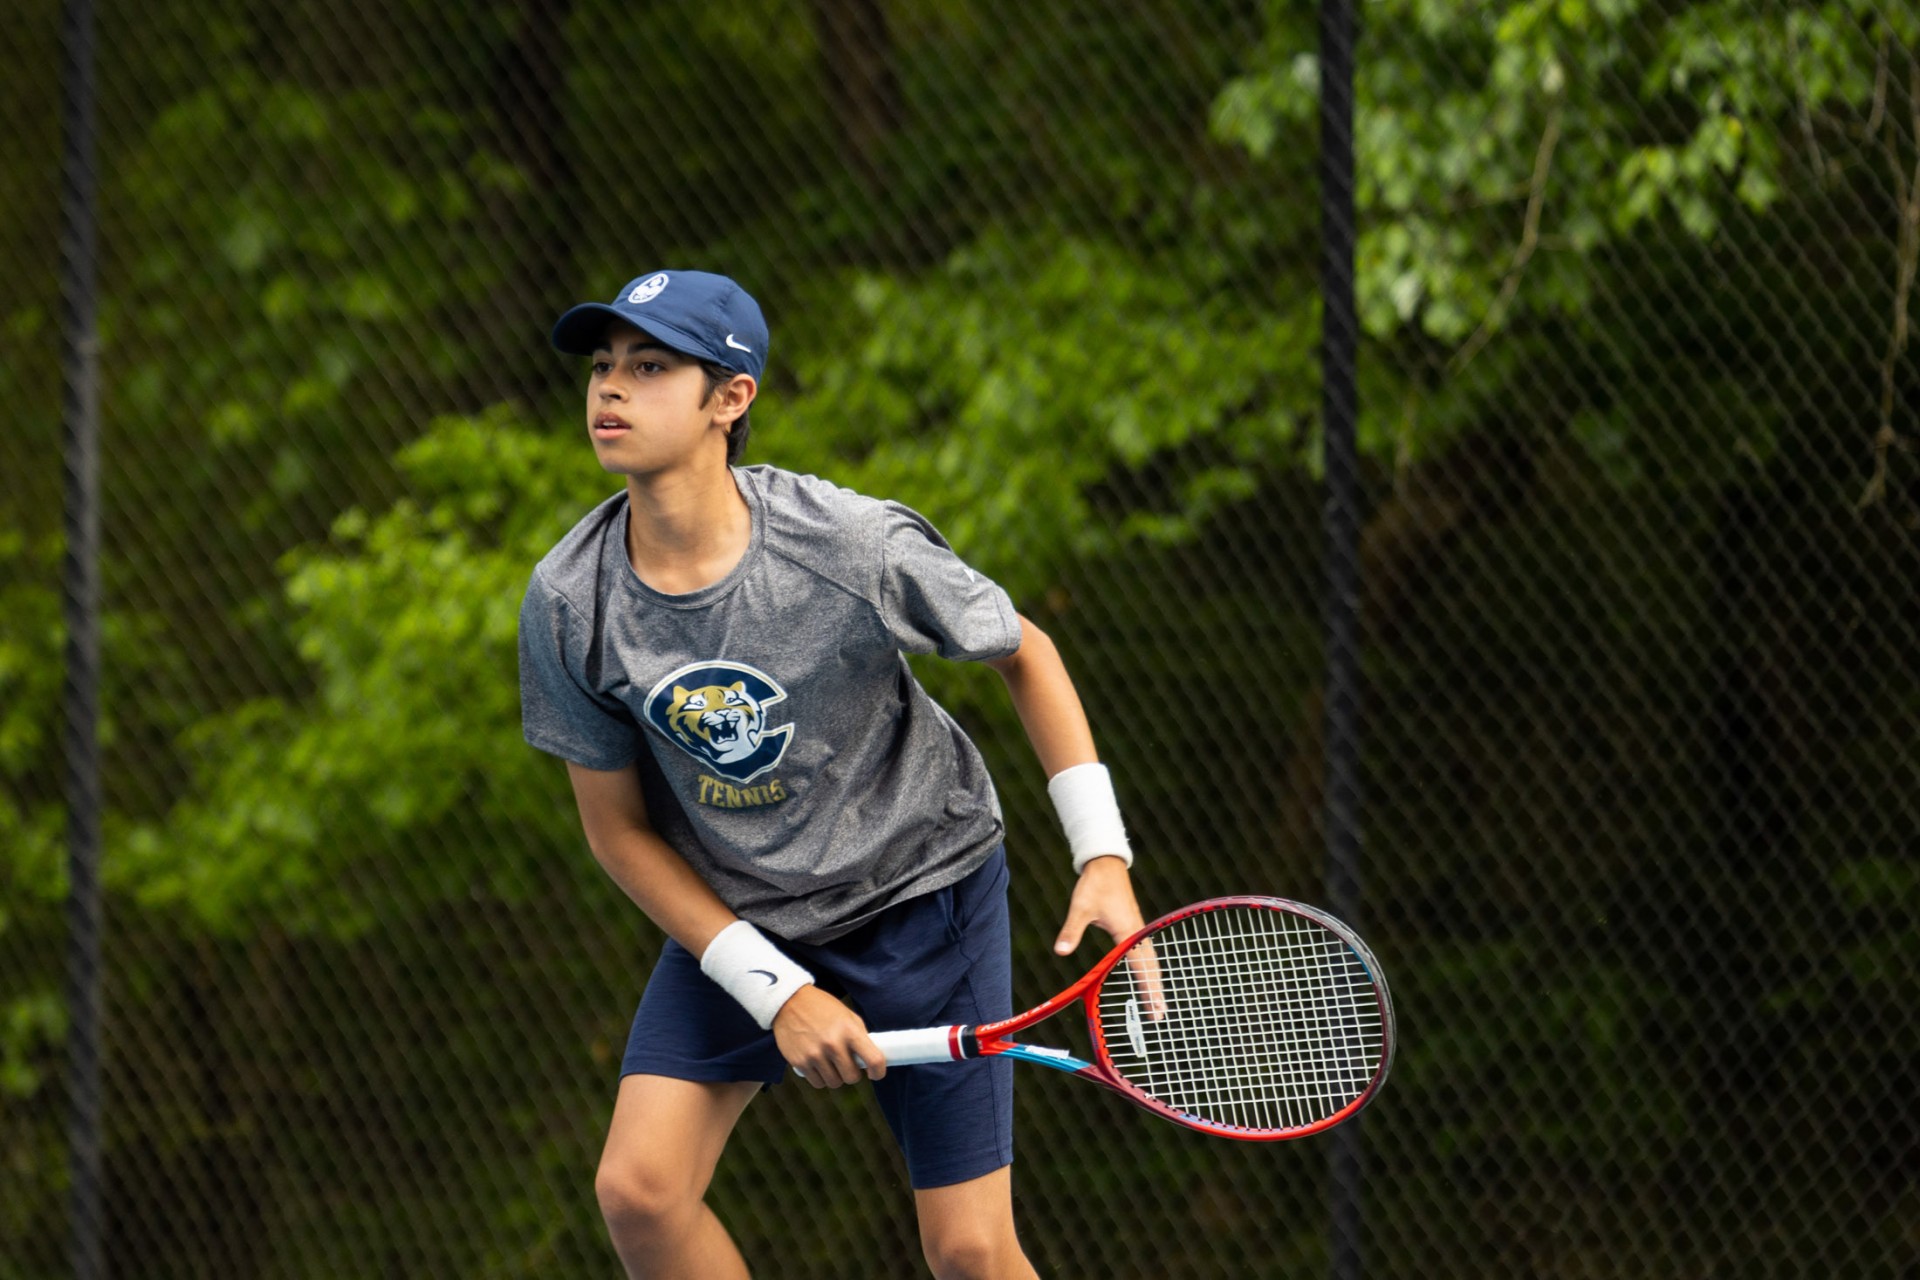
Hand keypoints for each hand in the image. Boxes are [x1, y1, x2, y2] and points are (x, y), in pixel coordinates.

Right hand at [773, 985, 885, 1087]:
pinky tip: (818, 1064)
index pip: (874, 1059)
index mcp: (849, 1030)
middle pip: (852, 1077)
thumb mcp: (846, 1015)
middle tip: (847, 1064)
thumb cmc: (822, 1008)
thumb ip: (859, 1036)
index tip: (875, 1074)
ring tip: (830, 1063)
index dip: (878, 1072)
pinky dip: (820, 1077)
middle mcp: (833, 1044)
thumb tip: (870, 1059)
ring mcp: (815, 1054)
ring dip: (835, 1076)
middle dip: (852, 1073)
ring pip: (834, 1083)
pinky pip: (817, 1083)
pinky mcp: (799, 1062)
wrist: (789, 1002)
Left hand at [1055, 856, 1164, 1017]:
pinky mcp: (1134, 928)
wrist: (1106, 865)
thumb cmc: (1094, 885)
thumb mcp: (1080, 908)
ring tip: (1158, 1005)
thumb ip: (1071, 930)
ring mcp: (1138, 930)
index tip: (1155, 1006)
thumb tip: (1060, 951)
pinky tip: (1149, 979)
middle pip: (1150, 967)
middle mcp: (1138, 933)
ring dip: (1154, 982)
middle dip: (1155, 992)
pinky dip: (1149, 969)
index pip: (1140, 965)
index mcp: (1128, 931)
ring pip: (1150, 961)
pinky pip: (1145, 954)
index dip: (1148, 988)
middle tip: (1159, 1016)